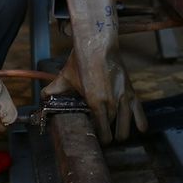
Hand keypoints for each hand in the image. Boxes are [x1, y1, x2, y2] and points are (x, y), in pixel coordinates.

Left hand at [41, 0, 147, 143]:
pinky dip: (139, 122)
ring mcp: (123, 98)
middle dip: (109, 137)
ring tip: (118, 135)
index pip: (101, 132)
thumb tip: (42, 99)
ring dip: (121, 132)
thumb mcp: (65, 77)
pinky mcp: (132, 91)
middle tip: (104, 137)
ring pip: (126, 126)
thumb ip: (53, 91)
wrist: (98, 44)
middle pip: (113, 132)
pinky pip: (139, 112)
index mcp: (95, 103)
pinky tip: (140, 129)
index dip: (98, 138)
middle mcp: (111, 103)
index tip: (94, 138)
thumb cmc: (82, 61)